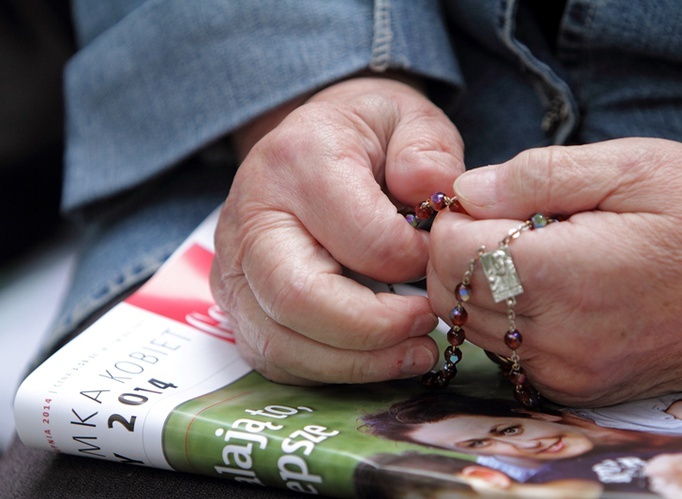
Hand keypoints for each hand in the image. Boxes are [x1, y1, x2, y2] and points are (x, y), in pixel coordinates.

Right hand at [211, 76, 463, 384]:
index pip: (363, 238)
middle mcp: (251, 217)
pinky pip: (272, 357)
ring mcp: (233, 267)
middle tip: (427, 329)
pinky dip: (327, 371)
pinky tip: (374, 358)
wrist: (305, 144)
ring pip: (280, 342)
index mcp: (299, 162)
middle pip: (300, 300)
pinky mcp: (234, 304)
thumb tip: (435, 194)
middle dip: (375, 332)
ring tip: (414, 352)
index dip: (413, 262)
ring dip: (355, 364)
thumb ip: (430, 149)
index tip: (441, 262)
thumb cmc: (363, 135)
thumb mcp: (408, 117)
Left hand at [427, 138, 681, 405]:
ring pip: (473, 328)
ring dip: (480, 285)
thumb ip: (539, 174)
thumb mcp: (636, 167)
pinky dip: (508, 318)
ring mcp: (568, 371)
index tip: (486, 199)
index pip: (451, 254)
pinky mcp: (581, 387)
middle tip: (504, 221)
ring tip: (531, 251)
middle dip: (459, 252)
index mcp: (563, 275)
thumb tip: (466, 190)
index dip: (456, 219)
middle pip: (452, 295)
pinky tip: (548, 288)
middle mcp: (557, 338)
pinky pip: (509, 353)